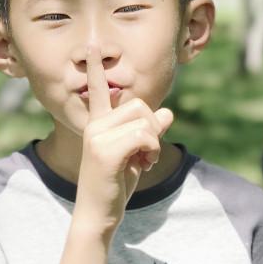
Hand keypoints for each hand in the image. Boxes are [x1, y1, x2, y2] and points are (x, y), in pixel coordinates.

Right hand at [72, 46, 172, 240]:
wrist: (99, 214)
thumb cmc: (116, 184)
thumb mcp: (138, 154)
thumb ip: (150, 132)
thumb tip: (168, 112)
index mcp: (98, 124)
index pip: (99, 91)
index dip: (95, 69)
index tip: (93, 48)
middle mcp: (95, 125)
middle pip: (140, 105)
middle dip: (153, 127)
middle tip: (146, 151)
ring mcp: (97, 136)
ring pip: (146, 122)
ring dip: (154, 143)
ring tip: (143, 160)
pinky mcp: (105, 150)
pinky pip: (145, 136)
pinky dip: (152, 150)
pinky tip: (144, 165)